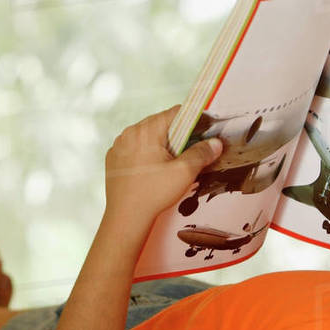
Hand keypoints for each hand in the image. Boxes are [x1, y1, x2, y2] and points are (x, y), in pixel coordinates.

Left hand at [104, 104, 222, 228]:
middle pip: (160, 123)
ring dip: (160, 143)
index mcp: (146, 131)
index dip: (193, 119)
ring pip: (146, 135)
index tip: (204, 129)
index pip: (175, 113)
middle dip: (177, 134)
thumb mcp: (184, 173)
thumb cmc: (153, 194)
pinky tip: (152, 169)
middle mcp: (129, 133)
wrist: (126, 217)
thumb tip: (215, 142)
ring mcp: (118, 145)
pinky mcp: (113, 158)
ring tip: (170, 162)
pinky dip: (145, 153)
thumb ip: (202, 153)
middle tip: (189, 150)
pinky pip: (133, 147)